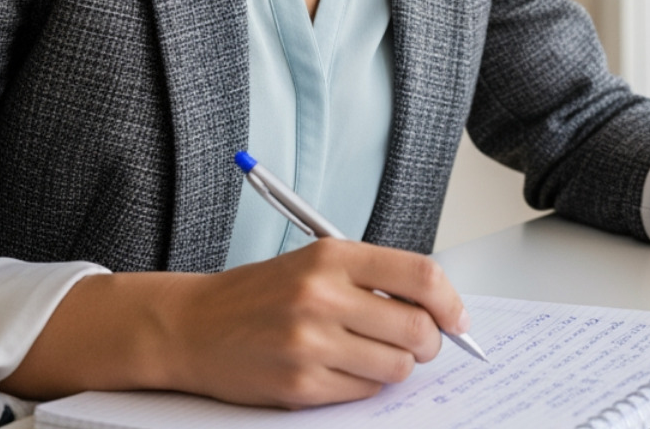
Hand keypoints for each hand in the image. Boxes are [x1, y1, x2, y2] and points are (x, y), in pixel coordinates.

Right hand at [157, 239, 470, 407]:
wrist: (191, 326)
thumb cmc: (261, 294)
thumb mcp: (318, 263)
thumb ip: (377, 278)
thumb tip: (439, 308)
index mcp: (334, 257)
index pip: (421, 277)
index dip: (451, 302)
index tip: (458, 318)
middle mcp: (322, 296)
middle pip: (417, 328)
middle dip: (432, 341)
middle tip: (424, 343)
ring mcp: (309, 344)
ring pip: (397, 366)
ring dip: (399, 365)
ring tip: (378, 354)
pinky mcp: (298, 386)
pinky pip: (364, 391)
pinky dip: (367, 384)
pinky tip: (346, 369)